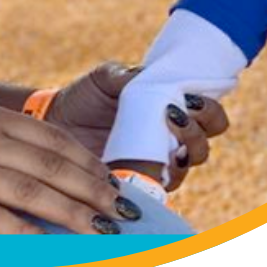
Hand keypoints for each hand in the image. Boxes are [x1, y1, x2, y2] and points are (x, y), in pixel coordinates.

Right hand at [0, 101, 134, 233]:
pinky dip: (23, 230)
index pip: (50, 139)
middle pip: (48, 166)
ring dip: (70, 213)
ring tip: (98, 231)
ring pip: (28, 191)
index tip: (112, 184)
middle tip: (119, 213)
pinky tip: (46, 243)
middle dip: (90, 191)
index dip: (86, 163)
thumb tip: (49, 159)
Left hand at [55, 65, 228, 191]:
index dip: (210, 111)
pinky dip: (152, 179)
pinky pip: (153, 191)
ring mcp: (153, 167)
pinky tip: (140, 165)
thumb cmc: (86, 96)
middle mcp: (170, 143)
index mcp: (172, 112)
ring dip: (178, 156)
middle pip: (202, 147)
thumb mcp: (106, 78)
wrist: (55, 122)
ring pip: (183, 171)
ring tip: (159, 140)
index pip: (210, 117)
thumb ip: (129, 75)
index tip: (193, 99)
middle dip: (196, 133)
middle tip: (175, 116)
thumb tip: (148, 77)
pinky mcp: (133, 185)